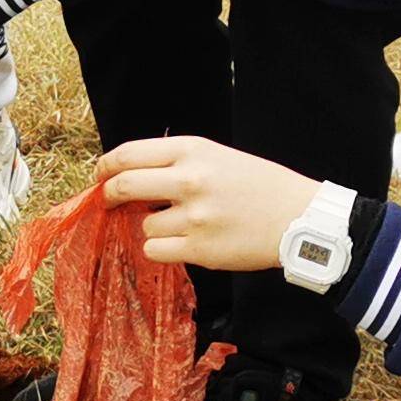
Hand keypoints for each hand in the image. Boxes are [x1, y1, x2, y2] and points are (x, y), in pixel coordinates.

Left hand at [94, 135, 321, 271]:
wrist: (299, 218)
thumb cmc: (260, 185)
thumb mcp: (218, 156)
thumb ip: (176, 162)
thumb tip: (130, 175)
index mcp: (193, 150)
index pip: (128, 153)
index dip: (106, 166)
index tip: (101, 175)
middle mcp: (189, 180)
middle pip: (123, 186)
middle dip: (109, 196)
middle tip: (110, 201)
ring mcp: (194, 216)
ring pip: (142, 225)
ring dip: (151, 227)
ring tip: (179, 225)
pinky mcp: (199, 249)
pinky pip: (155, 251)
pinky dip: (162, 249)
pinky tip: (182, 243)